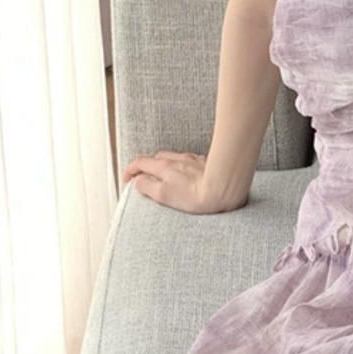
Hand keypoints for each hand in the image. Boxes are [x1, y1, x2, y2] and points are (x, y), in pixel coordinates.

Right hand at [120, 149, 242, 213]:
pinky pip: (188, 161)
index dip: (130, 170)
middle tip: (146, 178)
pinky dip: (181, 167)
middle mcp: (177, 159)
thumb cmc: (196, 196)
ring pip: (172, 158)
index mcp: (164, 166)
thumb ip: (147, 186)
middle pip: (156, 157)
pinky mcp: (205, 163)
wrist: (225, 189)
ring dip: (165, 165)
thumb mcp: (164, 195)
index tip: (127, 178)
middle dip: (147, 166)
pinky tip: (187, 176)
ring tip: (166, 177)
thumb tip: (138, 181)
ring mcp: (191, 160)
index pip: (140, 162)